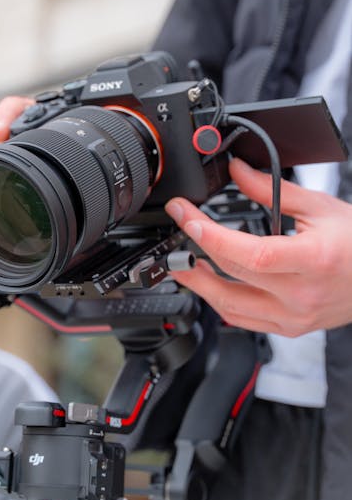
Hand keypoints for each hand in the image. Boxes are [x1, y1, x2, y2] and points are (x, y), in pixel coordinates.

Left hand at [165, 158, 351, 335]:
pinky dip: (221, 303)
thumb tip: (237, 171)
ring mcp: (295, 317)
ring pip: (230, 307)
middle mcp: (302, 295)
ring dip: (199, 285)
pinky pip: (244, 321)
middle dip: (195, 251)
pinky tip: (211, 285)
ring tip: (183, 262)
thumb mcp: (319, 207)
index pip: (250, 253)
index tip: (187, 217)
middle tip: (180, 230)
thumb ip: (272, 189)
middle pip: (232, 277)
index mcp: (313, 260)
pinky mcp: (290, 328)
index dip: (211, 236)